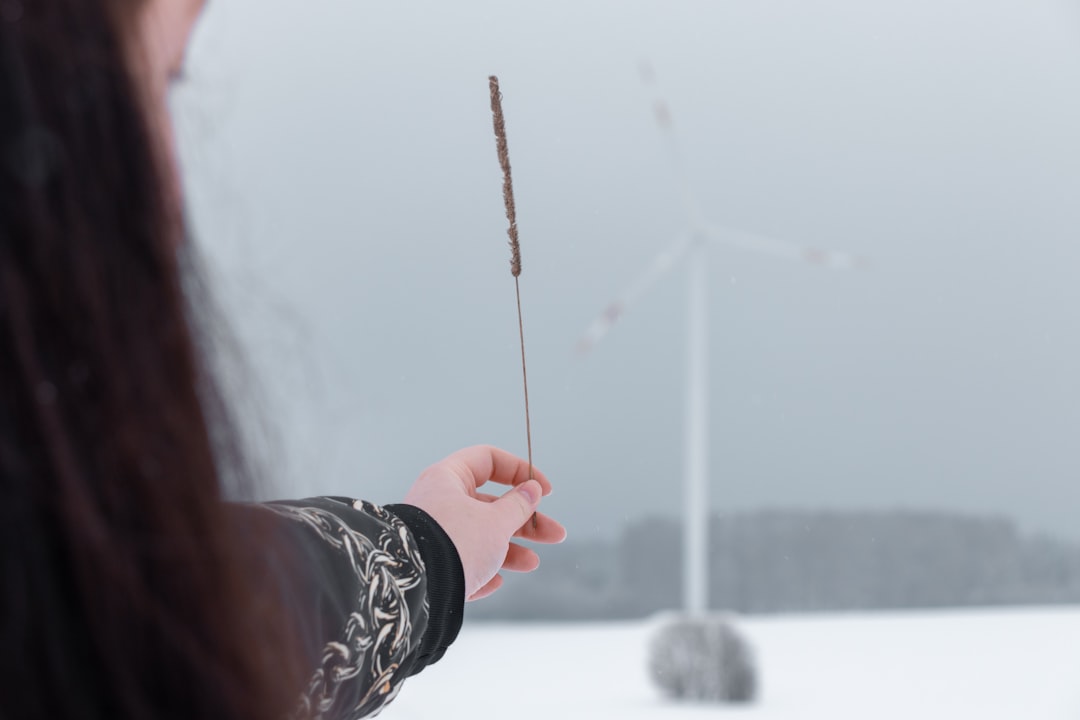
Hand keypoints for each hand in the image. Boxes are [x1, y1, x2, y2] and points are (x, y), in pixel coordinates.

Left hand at [402, 445, 565, 600]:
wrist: (413, 589)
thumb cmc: (454, 543)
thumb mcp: (495, 522)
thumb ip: (518, 505)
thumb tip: (531, 490)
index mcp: (448, 479)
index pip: (489, 460)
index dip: (521, 471)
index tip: (546, 491)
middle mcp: (437, 503)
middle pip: (490, 505)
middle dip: (526, 521)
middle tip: (555, 534)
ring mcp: (432, 535)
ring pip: (479, 536)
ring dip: (510, 549)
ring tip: (532, 563)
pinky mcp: (429, 565)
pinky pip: (461, 563)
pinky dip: (482, 570)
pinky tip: (496, 581)